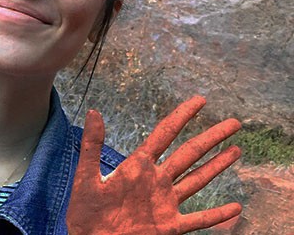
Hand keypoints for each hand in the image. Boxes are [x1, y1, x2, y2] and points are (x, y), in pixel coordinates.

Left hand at [67, 96, 241, 234]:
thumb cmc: (84, 211)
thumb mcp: (86, 176)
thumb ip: (92, 146)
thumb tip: (94, 112)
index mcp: (138, 165)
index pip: (165, 133)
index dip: (182, 115)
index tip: (200, 100)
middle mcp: (156, 180)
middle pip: (190, 153)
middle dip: (212, 137)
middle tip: (234, 123)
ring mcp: (165, 203)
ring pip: (198, 179)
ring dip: (218, 166)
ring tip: (236, 150)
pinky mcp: (169, 226)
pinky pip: (199, 220)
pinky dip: (218, 215)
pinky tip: (237, 209)